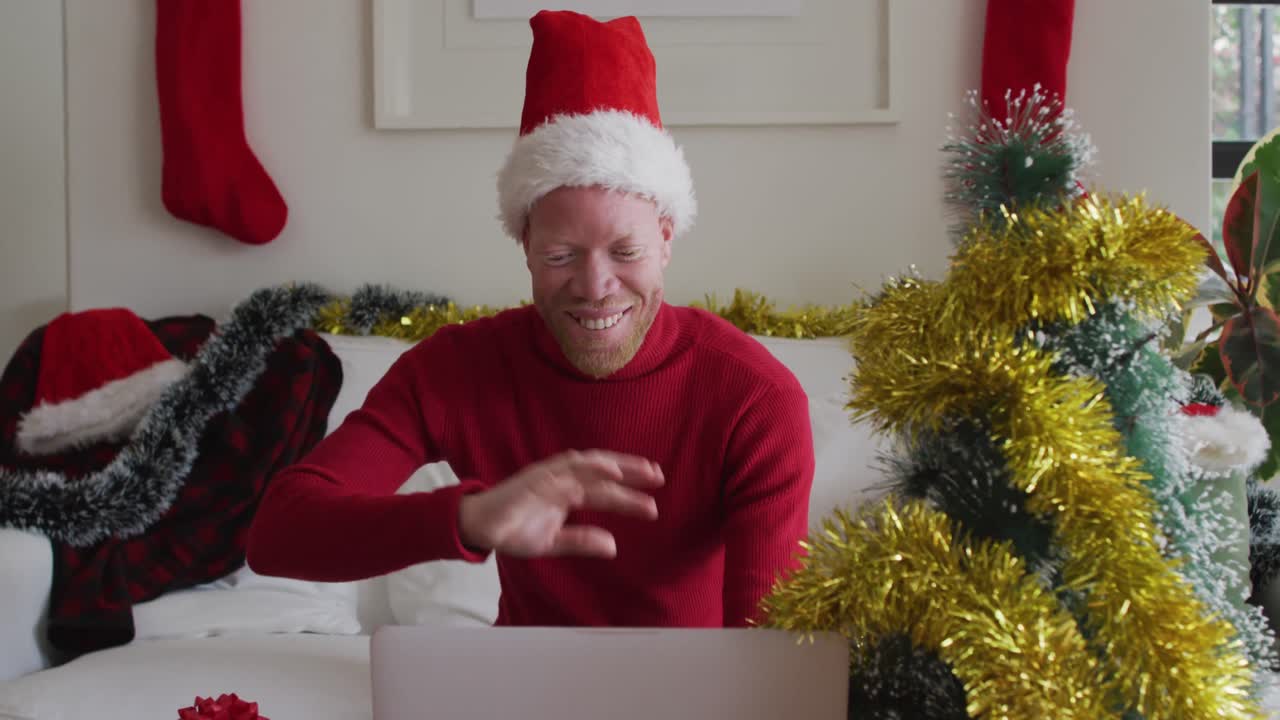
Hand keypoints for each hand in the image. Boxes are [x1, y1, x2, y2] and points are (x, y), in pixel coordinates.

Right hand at [458, 450, 663, 558]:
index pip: (604, 484)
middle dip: (630, 470)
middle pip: (600, 469)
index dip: (628, 485)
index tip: (655, 488)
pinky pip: (563, 473)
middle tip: (659, 475)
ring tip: (640, 471)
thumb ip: (581, 540)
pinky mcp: (533, 482)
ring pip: (585, 466)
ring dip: (613, 466)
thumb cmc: (514, 529)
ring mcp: (547, 478)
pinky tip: (606, 472)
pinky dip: (586, 470)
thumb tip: (613, 546)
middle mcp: (561, 479)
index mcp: (567, 491)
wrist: (478, 528)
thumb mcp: (553, 541)